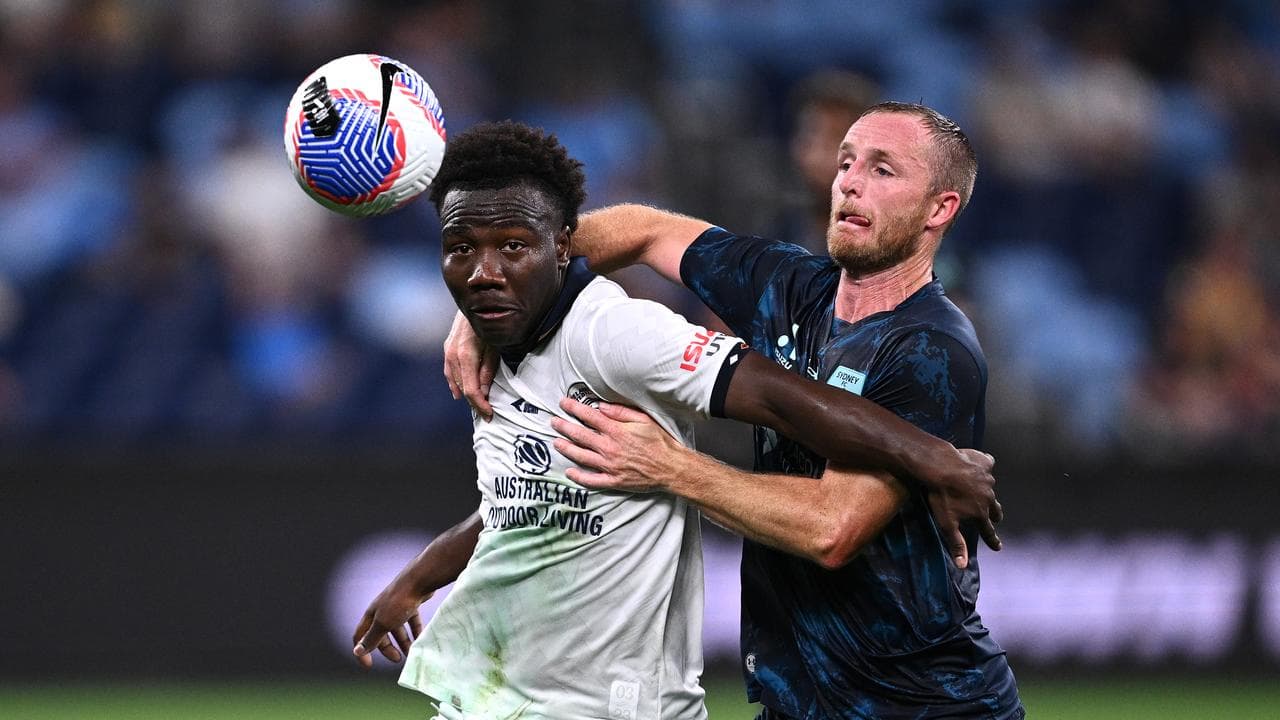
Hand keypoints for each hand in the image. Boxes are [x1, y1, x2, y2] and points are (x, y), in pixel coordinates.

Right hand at [351, 579, 429, 668]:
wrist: (419, 580)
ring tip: (411, 652)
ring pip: (398, 629)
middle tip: (398, 660)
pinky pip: (411, 621)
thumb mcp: (383, 624)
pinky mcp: (411, 604)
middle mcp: (382, 611)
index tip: (369, 666)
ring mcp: (397, 607)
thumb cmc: (398, 602)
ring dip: (403, 642)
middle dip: (387, 648)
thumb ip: (371, 638)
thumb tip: (356, 652)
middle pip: (380, 634)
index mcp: (371, 615)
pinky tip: (421, 640)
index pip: (360, 636)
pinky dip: (415, 631)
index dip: (362, 651)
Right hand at [443, 311, 497, 420]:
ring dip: (465, 394)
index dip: (480, 405)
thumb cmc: (489, 322)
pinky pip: (449, 371)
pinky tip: (459, 392)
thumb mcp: (495, 346)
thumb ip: (488, 369)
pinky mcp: (447, 347)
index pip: (471, 390)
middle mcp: (453, 355)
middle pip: (462, 388)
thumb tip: (485, 392)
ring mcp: (448, 351)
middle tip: (487, 414)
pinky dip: (454, 383)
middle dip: (475, 403)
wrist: (474, 300)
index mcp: (466, 356)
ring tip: (477, 406)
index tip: (489, 414)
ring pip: (454, 381)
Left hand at [550, 399, 690, 492]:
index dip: (573, 408)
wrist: (671, 468)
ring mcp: (610, 466)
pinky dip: (578, 477)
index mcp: (616, 431)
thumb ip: (620, 412)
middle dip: (564, 427)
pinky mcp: (613, 481)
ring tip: (556, 443)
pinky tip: (569, 472)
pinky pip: (591, 480)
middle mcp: (609, 448)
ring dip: (566, 448)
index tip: (563, 404)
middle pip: (580, 435)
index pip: (589, 417)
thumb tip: (601, 406)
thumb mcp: (643, 420)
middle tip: (553, 422)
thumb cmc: (660, 442)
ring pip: (581, 456)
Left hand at [923, 448, 1002, 568]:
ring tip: (983, 491)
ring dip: (987, 491)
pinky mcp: (984, 463)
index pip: (988, 531)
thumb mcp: (946, 523)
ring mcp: (988, 480)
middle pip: (995, 510)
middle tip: (995, 518)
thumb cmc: (941, 496)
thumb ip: (956, 544)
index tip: (998, 547)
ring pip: (991, 488)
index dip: (993, 540)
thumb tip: (962, 566)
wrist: (941, 466)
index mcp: (980, 514)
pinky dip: (985, 465)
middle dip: (995, 515)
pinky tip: (980, 463)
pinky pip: (988, 463)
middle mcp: (988, 498)